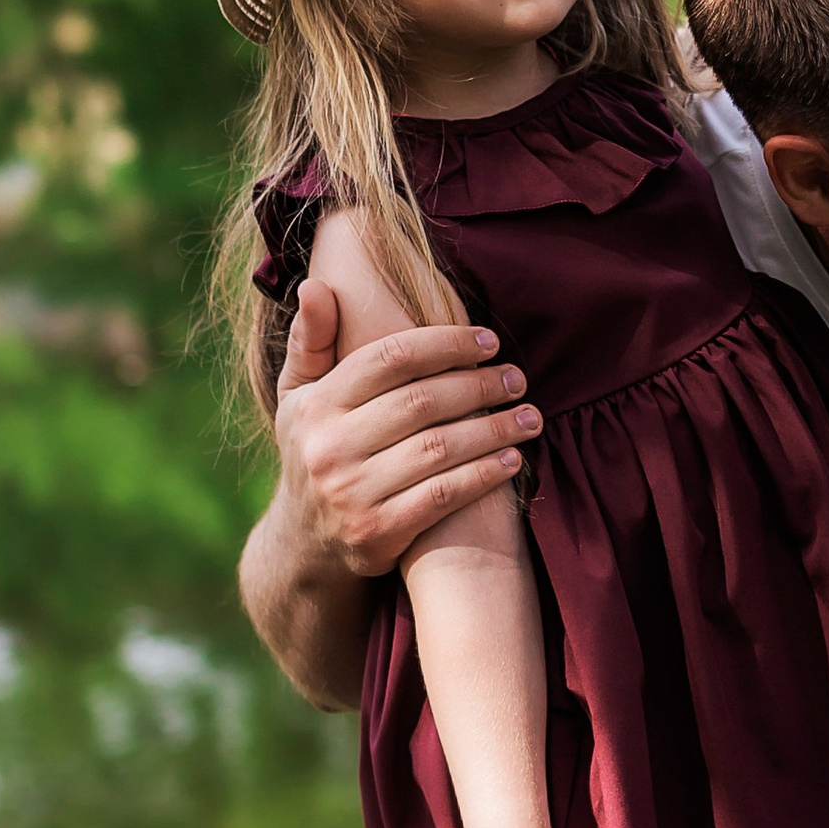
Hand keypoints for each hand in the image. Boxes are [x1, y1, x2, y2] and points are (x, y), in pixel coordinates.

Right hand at [274, 282, 540, 579]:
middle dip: (480, 386)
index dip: (447, 344)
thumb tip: (316, 284)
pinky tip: (512, 460)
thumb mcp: (298, 396)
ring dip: (494, 430)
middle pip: (423, 401)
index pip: (391, 358)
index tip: (489, 341)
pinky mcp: (377, 533)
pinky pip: (443, 495)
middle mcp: (329, 448)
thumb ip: (311, 341)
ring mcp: (352, 494)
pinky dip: (483, 475)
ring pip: (439, 448)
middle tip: (517, 379)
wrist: (304, 542)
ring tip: (530, 417)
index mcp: (315, 405)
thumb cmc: (315, 449)